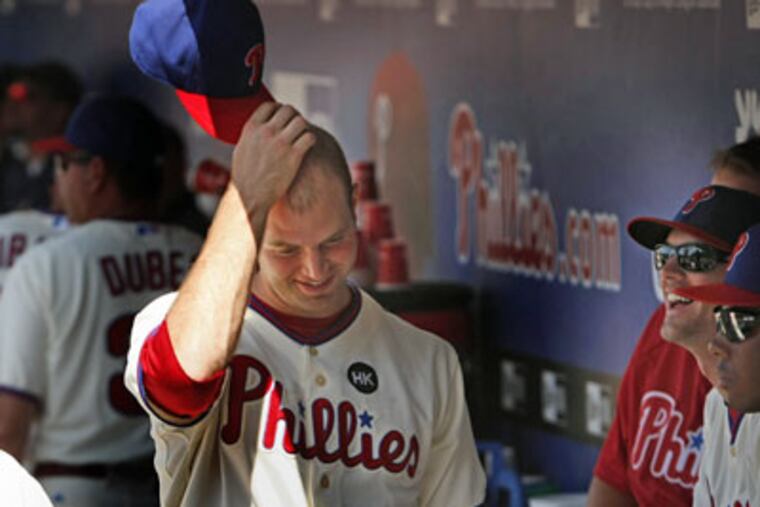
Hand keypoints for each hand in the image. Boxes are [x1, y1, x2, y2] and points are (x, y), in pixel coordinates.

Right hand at [231, 103, 315, 229]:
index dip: (279, 109)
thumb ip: (251, 135)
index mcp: (251, 129)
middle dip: (294, 118)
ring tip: (301, 137)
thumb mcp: (241, 150)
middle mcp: (266, 132)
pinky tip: (307, 147)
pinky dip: (311, 139)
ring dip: (303, 128)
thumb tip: (258, 126)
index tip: (282, 119)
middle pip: (288, 110)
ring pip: (301, 121)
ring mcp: (280, 143)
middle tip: (295, 129)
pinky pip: (309, 137)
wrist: (253, 198)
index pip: (269, 106)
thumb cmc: (246, 178)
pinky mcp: (293, 155)